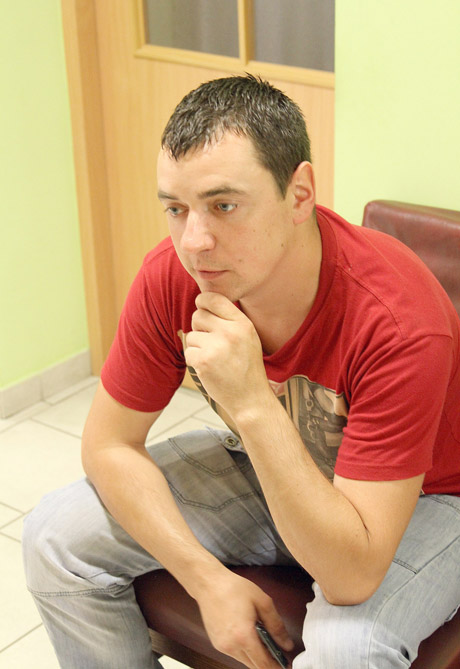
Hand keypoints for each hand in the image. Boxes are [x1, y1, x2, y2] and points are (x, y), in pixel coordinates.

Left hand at [185, 292, 270, 418]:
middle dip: (199, 327)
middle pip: (198, 315)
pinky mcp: (204, 361)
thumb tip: (204, 302)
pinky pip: (188, 352)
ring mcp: (216, 347)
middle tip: (211, 342)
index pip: (214, 299)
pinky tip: (209, 368)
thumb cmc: (247, 368)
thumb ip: (230, 320)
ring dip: (198, 347)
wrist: (251, 399)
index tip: (201, 307)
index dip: (202, 301)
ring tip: (215, 359)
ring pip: (191, 335)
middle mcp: (230, 332)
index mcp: (242, 324)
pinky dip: (194, 360)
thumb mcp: (248, 337)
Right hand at [196, 570, 293, 667]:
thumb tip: (286, 644)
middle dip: (267, 662)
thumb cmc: (234, 588)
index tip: (286, 665)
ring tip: (264, 640)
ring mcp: (222, 646)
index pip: (263, 664)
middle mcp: (231, 646)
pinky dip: (245, 650)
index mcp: (244, 636)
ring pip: (244, 660)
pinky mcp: (216, 643)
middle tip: (278, 653)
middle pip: (254, 666)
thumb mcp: (262, 602)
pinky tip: (249, 635)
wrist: (209, 583)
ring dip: (256, 656)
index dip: (276, 667)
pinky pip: (235, 653)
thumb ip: (276, 625)